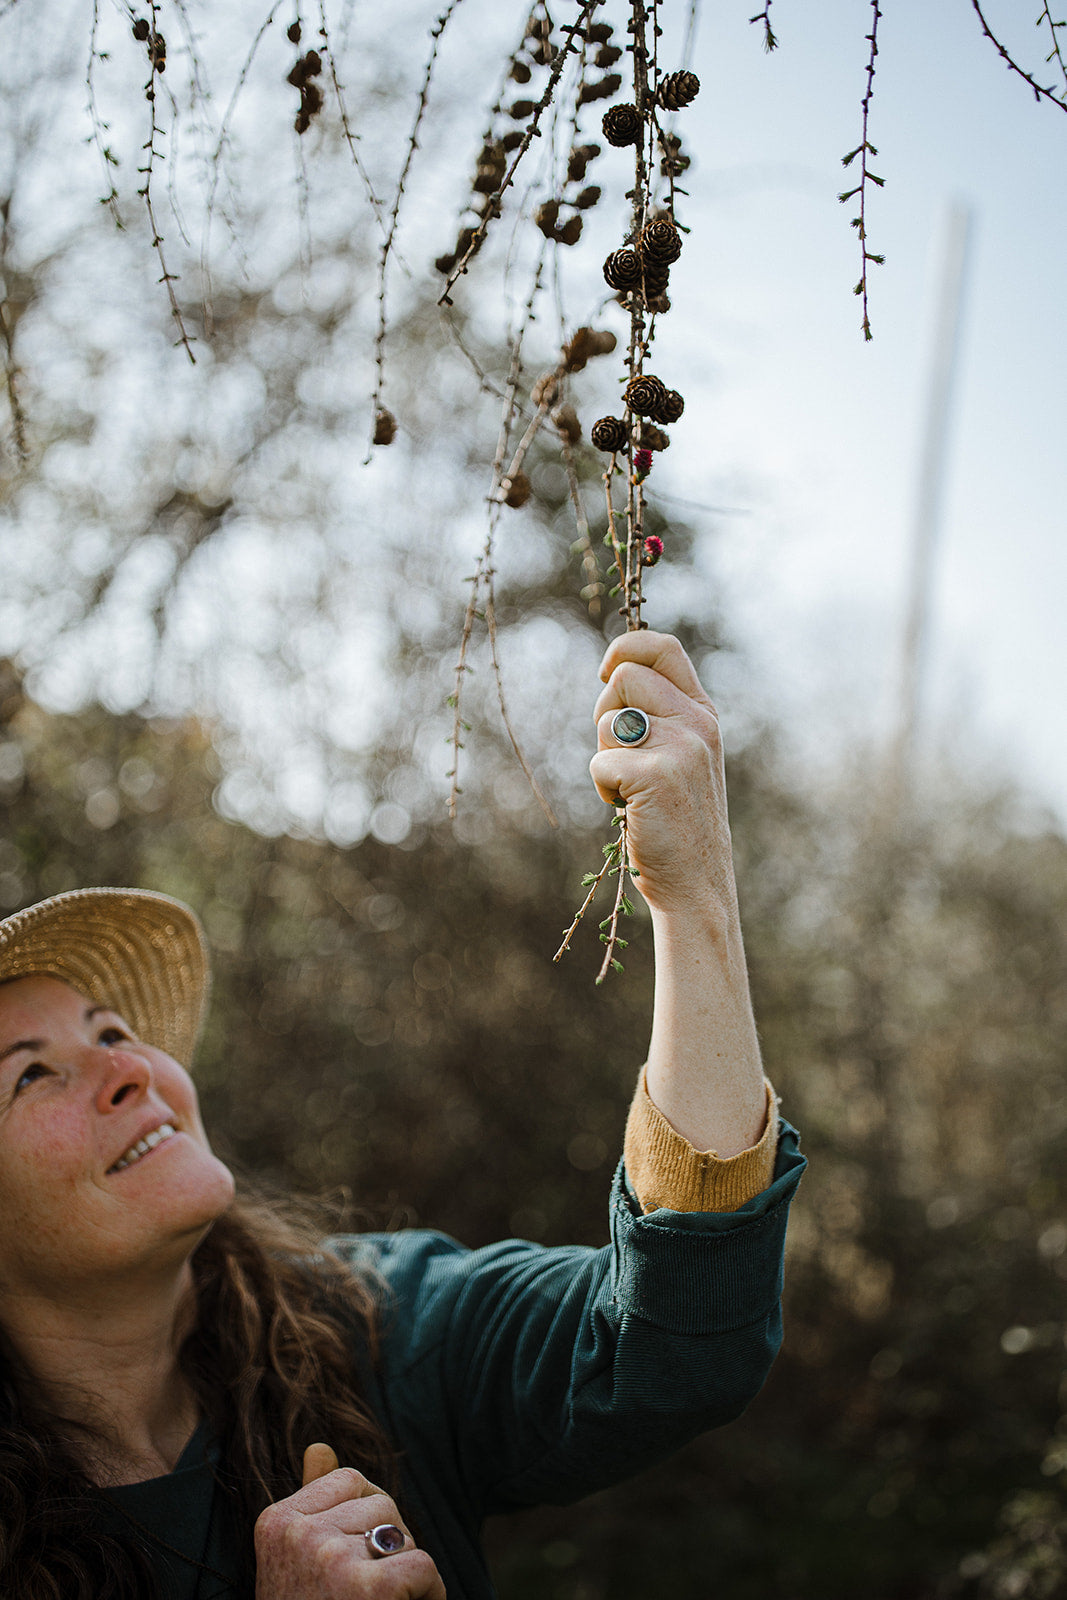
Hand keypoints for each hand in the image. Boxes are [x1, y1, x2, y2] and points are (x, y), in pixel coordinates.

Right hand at [255, 1458, 445, 1599]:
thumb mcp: (299, 1560)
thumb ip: (313, 1504)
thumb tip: (320, 1446)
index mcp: (276, 1522)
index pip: (349, 1480)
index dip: (366, 1520)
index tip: (350, 1565)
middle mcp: (296, 1533)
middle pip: (380, 1504)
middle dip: (388, 1544)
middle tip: (366, 1593)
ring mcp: (327, 1556)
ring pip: (401, 1532)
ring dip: (406, 1568)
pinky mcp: (363, 1586)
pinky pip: (421, 1564)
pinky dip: (427, 1593)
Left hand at [590, 631, 737, 923]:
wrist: (697, 883)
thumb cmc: (678, 821)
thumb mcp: (683, 756)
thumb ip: (662, 716)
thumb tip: (613, 677)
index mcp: (703, 714)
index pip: (663, 649)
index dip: (625, 648)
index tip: (604, 672)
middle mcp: (697, 723)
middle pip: (622, 678)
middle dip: (603, 712)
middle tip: (619, 754)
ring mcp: (680, 748)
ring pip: (607, 721)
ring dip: (605, 756)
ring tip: (630, 788)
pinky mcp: (656, 776)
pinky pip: (600, 762)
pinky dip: (603, 788)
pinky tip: (628, 809)